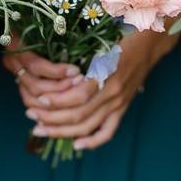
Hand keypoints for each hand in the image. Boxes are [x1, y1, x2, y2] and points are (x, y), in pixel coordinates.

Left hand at [16, 30, 176, 150]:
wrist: (150, 41)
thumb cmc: (122, 35)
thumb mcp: (102, 40)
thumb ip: (82, 54)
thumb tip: (54, 63)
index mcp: (106, 74)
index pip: (77, 96)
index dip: (56, 101)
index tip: (38, 100)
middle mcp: (113, 92)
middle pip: (78, 115)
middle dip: (51, 119)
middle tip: (31, 116)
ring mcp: (118, 103)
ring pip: (88, 126)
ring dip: (62, 131)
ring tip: (41, 129)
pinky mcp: (123, 108)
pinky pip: (108, 131)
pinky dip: (92, 141)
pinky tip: (76, 145)